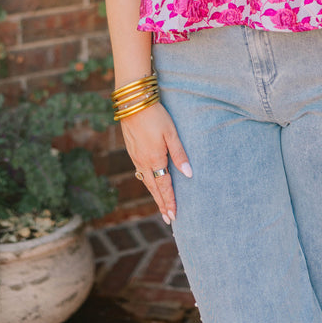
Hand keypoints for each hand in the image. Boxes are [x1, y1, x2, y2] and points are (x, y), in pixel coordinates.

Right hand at [120, 102, 191, 223]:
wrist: (133, 103)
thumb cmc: (156, 116)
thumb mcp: (172, 133)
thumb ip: (179, 154)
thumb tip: (188, 174)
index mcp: (155, 160)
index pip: (164, 186)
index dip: (170, 201)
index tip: (174, 216)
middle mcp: (143, 162)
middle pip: (154, 188)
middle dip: (162, 204)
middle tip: (168, 219)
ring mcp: (135, 157)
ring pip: (146, 182)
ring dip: (154, 195)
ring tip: (160, 205)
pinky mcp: (132, 151)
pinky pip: (140, 172)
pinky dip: (146, 182)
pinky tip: (149, 183)